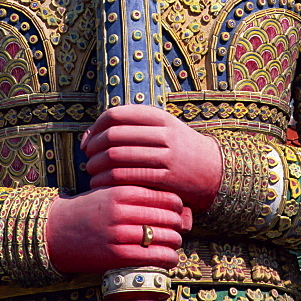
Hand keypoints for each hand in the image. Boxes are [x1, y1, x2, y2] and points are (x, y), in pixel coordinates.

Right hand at [46, 185, 190, 274]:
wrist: (56, 230)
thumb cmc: (89, 209)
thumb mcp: (111, 192)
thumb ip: (138, 194)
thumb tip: (177, 204)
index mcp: (122, 190)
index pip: (165, 196)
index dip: (178, 204)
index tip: (179, 209)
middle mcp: (122, 211)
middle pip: (168, 217)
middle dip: (179, 224)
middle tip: (180, 227)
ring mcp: (118, 234)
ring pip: (164, 238)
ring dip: (175, 242)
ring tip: (175, 242)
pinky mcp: (116, 256)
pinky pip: (152, 257)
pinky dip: (168, 258)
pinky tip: (170, 258)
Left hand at [81, 104, 222, 211]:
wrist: (212, 170)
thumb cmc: (176, 148)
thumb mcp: (160, 128)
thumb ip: (129, 128)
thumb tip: (88, 135)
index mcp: (159, 117)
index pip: (116, 115)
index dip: (96, 127)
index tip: (88, 141)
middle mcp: (164, 134)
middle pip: (114, 136)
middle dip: (94, 148)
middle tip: (87, 158)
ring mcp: (168, 156)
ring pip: (119, 158)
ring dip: (98, 166)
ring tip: (92, 172)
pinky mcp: (168, 179)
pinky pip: (130, 178)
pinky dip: (110, 182)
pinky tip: (103, 185)